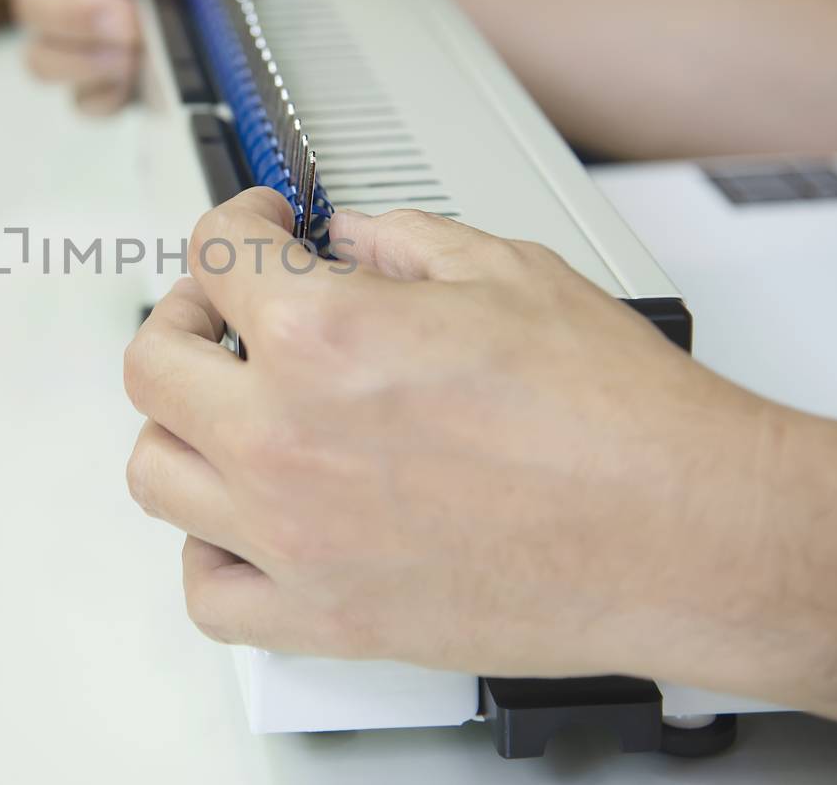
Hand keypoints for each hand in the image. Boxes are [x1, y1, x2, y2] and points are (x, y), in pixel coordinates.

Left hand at [122, 188, 836, 749]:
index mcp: (323, 337)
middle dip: (186, 314)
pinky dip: (210, 546)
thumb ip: (395, 239)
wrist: (685, 530)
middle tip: (226, 310)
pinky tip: (248, 515)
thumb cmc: (617, 415)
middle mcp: (285, 438)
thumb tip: (342, 237)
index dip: (235, 219)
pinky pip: (207, 589)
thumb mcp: (503, 268)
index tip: (256, 228)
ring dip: (182, 424)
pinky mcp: (323, 617)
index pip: (212, 252)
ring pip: (154, 472)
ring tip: (231, 406)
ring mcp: (293, 537)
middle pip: (151, 363)